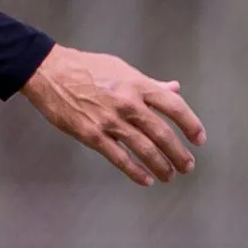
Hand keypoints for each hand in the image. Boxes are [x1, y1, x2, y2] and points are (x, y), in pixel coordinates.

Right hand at [21, 44, 206, 185]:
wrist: (48, 72)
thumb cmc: (86, 67)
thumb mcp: (121, 69)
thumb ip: (149, 83)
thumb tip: (174, 89)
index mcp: (138, 86)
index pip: (174, 108)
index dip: (191, 125)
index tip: (198, 140)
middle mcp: (128, 104)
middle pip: (162, 133)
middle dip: (178, 153)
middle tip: (187, 166)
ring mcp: (110, 121)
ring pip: (144, 149)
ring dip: (161, 165)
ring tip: (169, 176)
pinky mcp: (91, 134)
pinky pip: (118, 157)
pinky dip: (134, 171)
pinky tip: (145, 180)